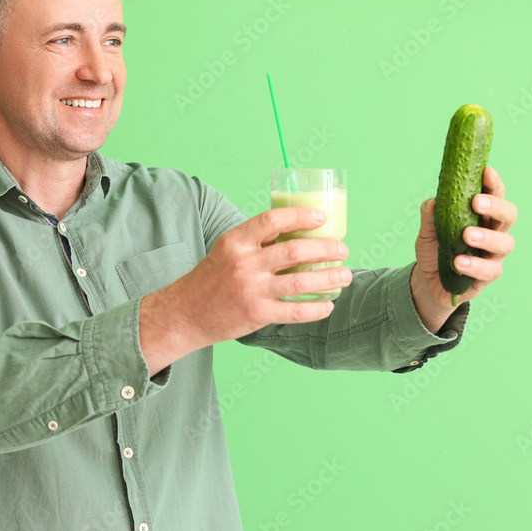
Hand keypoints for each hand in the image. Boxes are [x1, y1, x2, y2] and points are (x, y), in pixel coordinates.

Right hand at [139, 207, 350, 374]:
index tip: (321, 217)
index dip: (300, 216)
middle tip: (342, 250)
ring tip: (345, 275)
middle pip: (294, 251)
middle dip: (325, 249)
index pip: (272, 220)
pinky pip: (295, 312)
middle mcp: (243, 264)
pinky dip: (316, 308)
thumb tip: (294, 230)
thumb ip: (256, 241)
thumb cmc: (211, 279)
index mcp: (236, 241)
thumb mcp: (227, 250)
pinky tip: (328, 305)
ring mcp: (251, 290)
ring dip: (329, 278)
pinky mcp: (256, 314)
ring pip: (300, 283)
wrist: (186, 313)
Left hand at [412, 166, 517, 329]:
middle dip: (495, 206)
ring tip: (467, 236)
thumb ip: (430, 215)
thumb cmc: (435, 248)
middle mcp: (494, 232)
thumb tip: (433, 201)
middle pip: (508, 215)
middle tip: (476, 203)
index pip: (495, 194)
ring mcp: (494, 255)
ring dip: (487, 237)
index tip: (486, 172)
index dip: (494, 183)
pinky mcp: (488, 276)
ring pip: (505, 243)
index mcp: (482, 215)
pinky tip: (458, 263)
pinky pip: (490, 270)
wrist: (428, 280)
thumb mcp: (427, 230)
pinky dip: (475, 265)